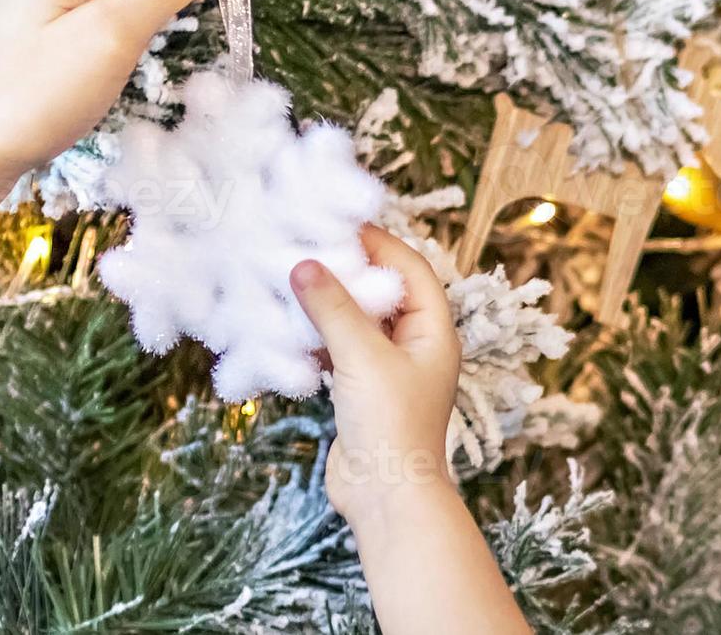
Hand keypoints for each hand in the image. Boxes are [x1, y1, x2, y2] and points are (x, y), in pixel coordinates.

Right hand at [289, 225, 461, 525]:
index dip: (376, 242)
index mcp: (433, 330)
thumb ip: (332, 308)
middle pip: (379, 290)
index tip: (335, 222)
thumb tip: (303, 263)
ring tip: (289, 277)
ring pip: (355, 319)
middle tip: (305, 244)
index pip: (408, 267)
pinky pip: (337, 346)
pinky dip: (315, 333)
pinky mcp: (359, 388)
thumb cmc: (391, 425)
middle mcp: (414, 344)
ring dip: (325, 302)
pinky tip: (287, 324)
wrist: (385, 497)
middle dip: (344, 269)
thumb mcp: (361, 357)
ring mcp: (385, 367)